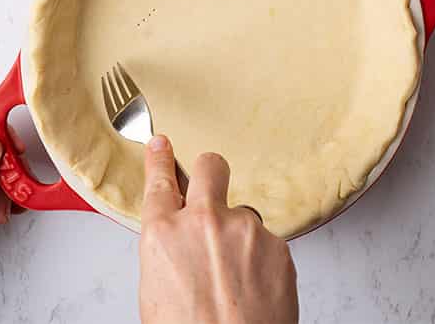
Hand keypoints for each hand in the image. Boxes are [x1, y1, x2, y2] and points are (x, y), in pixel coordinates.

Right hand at [138, 135, 298, 323]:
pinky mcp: (277, 243)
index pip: (160, 182)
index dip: (160, 160)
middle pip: (211, 166)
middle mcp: (206, 221)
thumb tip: (178, 242)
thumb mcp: (157, 290)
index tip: (161, 145)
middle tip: (211, 182)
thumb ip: (169, 251)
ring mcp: (246, 229)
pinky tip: (253, 289)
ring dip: (239, 237)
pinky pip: (266, 243)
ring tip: (233, 279)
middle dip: (209, 170)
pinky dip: (261, 261)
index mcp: (164, 234)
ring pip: (243, 217)